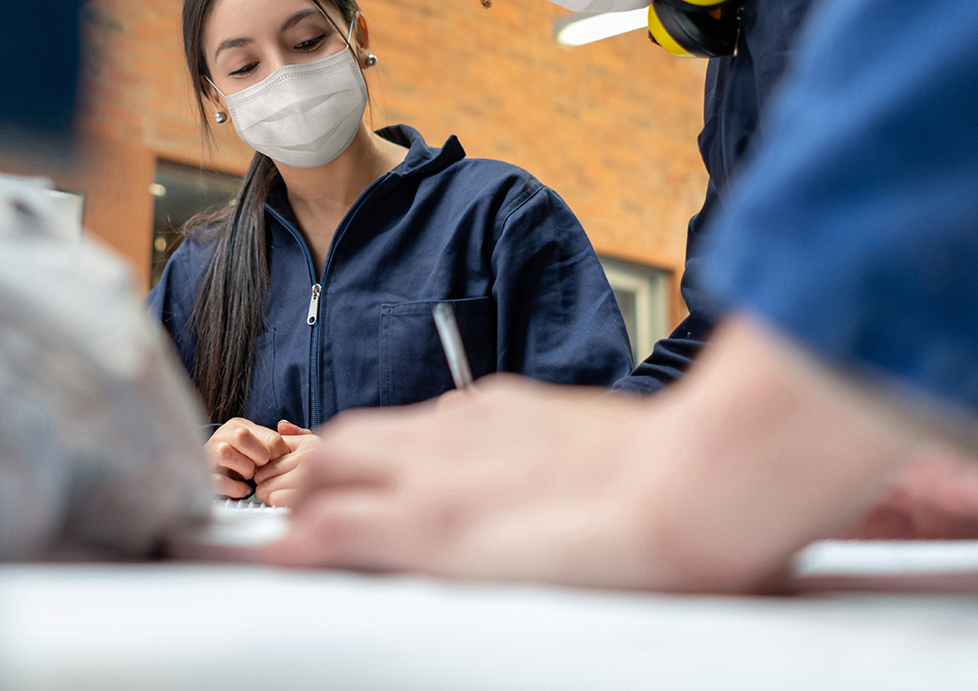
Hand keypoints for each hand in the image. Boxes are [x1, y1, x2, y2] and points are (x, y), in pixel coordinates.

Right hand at [205, 417, 285, 498]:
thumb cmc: (241, 456)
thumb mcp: (257, 441)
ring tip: (249, 476)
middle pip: (241, 436)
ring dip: (245, 469)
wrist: (208, 466)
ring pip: (225, 453)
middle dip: (260, 457)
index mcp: (238, 426)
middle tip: (261, 467)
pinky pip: (219, 480)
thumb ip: (275, 439)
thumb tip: (287, 428)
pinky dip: (236, 488)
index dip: (279, 454)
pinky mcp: (205, 476)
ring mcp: (209, 455)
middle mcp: (222, 436)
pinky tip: (244, 489)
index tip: (277, 462)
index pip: (268, 436)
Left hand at [266, 318, 922, 591]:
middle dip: (325, 471)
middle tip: (311, 511)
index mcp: (511, 413)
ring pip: (332, 462)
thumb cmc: (688, 474)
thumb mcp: (621, 452)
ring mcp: (439, 471)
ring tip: (294, 537)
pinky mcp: (430, 523)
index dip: (385, 459)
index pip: (420, 428)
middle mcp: (463, 428)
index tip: (378, 485)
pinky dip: (298, 542)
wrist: (697, 479)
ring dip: (305, 498)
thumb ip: (586, 464)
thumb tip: (605, 490)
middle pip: (359, 435)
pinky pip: (333, 526)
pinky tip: (280, 563)